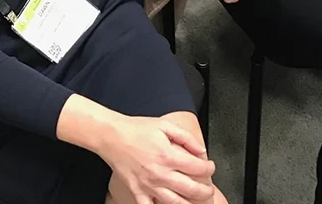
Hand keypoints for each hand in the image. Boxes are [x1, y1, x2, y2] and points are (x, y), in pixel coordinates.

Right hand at [99, 115, 215, 203]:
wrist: (111, 136)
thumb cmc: (136, 129)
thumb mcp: (165, 125)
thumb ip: (186, 138)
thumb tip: (201, 150)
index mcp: (168, 156)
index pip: (198, 168)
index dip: (209, 168)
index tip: (210, 166)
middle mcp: (160, 173)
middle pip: (191, 190)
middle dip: (205, 192)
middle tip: (208, 189)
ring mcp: (148, 185)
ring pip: (175, 203)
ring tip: (195, 201)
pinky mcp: (137, 191)